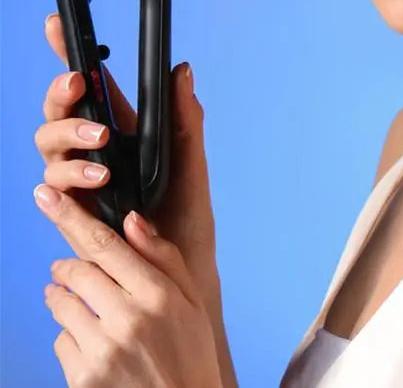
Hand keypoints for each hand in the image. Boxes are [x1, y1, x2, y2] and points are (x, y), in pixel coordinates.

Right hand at [35, 15, 238, 387]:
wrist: (176, 278)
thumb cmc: (184, 223)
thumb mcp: (191, 165)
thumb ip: (186, 119)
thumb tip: (181, 69)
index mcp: (125, 132)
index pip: (94, 87)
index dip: (70, 55)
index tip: (57, 25)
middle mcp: (96, 152)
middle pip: (61, 110)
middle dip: (63, 94)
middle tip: (78, 85)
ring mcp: (80, 180)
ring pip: (50, 144)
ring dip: (70, 137)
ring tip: (102, 149)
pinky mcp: (70, 210)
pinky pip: (50, 186)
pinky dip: (66, 178)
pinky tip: (90, 180)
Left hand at [35, 184, 222, 387]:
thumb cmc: (190, 355)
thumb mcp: (191, 302)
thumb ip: (162, 257)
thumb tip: (132, 220)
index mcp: (158, 295)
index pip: (105, 245)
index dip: (71, 217)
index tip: (47, 197)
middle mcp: (128, 319)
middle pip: (77, 270)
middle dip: (68, 265)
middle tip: (68, 268)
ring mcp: (103, 351)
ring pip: (62, 305)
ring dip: (63, 298)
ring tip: (79, 305)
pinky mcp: (83, 379)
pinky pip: (60, 341)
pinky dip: (69, 336)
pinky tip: (91, 343)